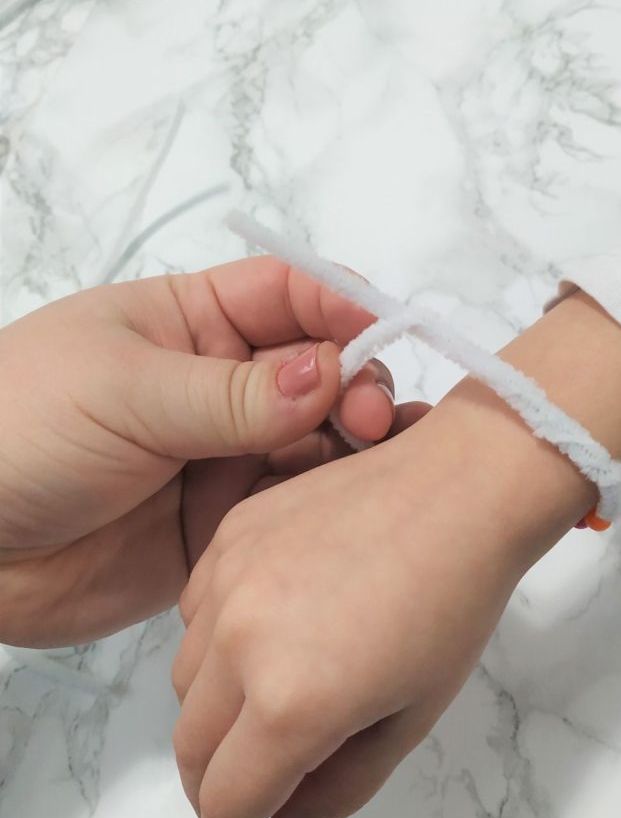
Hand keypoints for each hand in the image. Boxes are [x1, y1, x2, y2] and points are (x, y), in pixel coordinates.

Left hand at [0, 257, 426, 646]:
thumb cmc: (17, 431)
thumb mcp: (123, 392)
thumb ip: (232, 394)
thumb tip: (331, 373)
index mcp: (190, 322)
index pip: (290, 295)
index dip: (343, 307)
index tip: (386, 334)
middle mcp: (219, 385)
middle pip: (317, 370)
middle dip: (353, 384)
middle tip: (367, 418)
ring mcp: (223, 456)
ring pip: (315, 441)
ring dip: (350, 447)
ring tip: (370, 464)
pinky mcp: (224, 523)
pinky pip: (290, 508)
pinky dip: (324, 506)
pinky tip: (345, 510)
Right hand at [171, 289, 620, 817]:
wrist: (459, 490)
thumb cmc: (454, 603)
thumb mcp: (410, 717)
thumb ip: (339, 787)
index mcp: (294, 699)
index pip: (227, 797)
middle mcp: (243, 639)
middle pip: (191, 745)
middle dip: (215, 784)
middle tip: (250, 789)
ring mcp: (229, 577)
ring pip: (185, 676)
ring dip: (213, 709)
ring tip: (270, 700)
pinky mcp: (231, 532)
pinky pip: (195, 607)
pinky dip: (214, 638)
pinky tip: (265, 630)